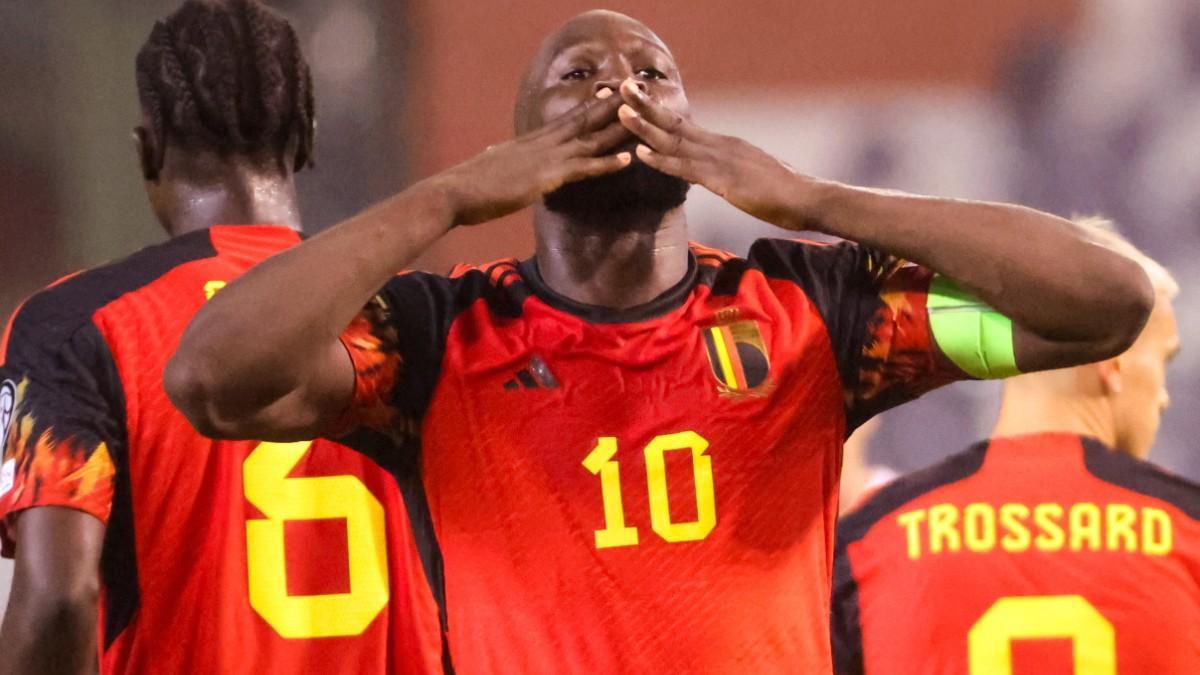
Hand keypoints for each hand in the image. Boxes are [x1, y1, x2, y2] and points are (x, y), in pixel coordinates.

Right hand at [436, 91, 632, 225]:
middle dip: (611, 107)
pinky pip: (584, 168)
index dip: (590, 107)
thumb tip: (490, 156)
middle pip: (584, 120)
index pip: (567, 120)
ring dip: (618, 130)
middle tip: (636, 94)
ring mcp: (546, 158)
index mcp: (530, 142)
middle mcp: (541, 144)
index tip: (610, 94)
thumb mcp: (487, 167)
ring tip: (644, 119)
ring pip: (591, 140)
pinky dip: (607, 163)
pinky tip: (628, 160)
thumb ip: (496, 160)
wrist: (453, 193)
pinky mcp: (546, 177)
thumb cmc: (467, 186)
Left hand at [616, 79, 810, 230]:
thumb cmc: (782, 193)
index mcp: (724, 145)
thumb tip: (715, 172)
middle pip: (675, 124)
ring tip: (621, 112)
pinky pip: (686, 169)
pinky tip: (641, 153)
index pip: (684, 126)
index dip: (657, 112)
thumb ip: (729, 170)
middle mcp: (720, 146)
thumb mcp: (748, 176)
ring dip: (646, 128)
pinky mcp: (724, 181)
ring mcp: (721, 161)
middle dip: (646, 107)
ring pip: (675, 142)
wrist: (808, 198)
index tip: (635, 99)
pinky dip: (662, 160)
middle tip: (621, 88)